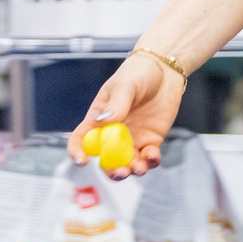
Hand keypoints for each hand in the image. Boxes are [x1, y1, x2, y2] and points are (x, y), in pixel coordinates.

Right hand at [66, 53, 186, 177]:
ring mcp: (133, 137)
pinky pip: (149, 157)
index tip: (81, 161)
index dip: (77, 151)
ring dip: (133, 170)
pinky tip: (153, 156)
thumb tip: (105, 121)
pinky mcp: (151, 139)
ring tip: (139, 168)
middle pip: (106, 158)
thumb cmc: (138, 73)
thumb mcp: (124, 85)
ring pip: (128, 162)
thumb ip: (116, 105)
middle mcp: (113, 132)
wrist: (165, 70)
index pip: (82, 138)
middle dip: (111, 169)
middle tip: (120, 171)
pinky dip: (151, 161)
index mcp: (98, 118)